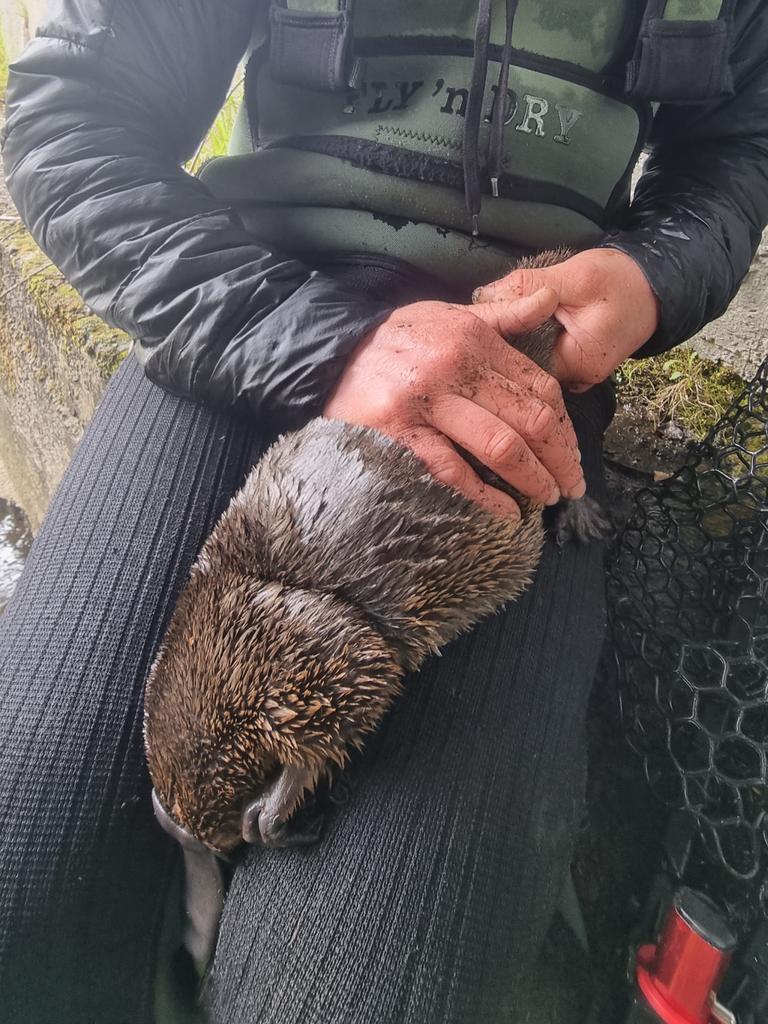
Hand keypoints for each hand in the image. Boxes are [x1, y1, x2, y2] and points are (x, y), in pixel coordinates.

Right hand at [323, 293, 585, 520]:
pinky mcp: (401, 432)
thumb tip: (550, 299)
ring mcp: (428, 403)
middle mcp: (456, 368)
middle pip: (529, 420)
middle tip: (571, 486)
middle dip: (559, 458)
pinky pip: (452, 468)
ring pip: (499, 446)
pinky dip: (484, 494)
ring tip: (546, 497)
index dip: (564, 426)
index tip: (573, 453)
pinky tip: (506, 511)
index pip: (539, 387)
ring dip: (531, 478)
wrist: (330, 353)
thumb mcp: (450, 314)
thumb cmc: (396, 337)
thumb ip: (504, 316)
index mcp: (475, 339)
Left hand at [473, 249, 660, 392]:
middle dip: (499, 345)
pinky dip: (525, 342)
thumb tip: (486, 294)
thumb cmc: (622, 282)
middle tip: (473, 323)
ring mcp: (572, 375)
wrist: (652, 287)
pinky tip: (510, 327)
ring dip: (511, 343)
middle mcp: (574, 378)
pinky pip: (538, 357)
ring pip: (528, 363)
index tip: (473, 328)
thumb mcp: (577, 276)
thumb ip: (531, 284)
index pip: (521, 367)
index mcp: (578, 364)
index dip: (495, 345)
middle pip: (521, 370)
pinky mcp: (568, 364)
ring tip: (487, 324)